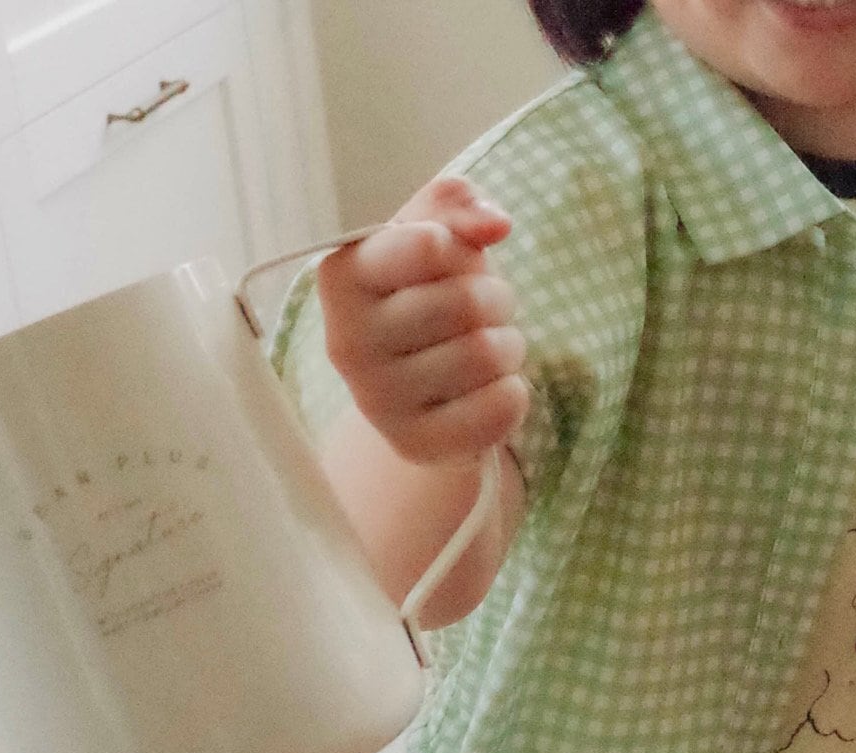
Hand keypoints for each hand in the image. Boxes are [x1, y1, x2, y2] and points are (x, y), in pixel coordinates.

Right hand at [315, 175, 530, 465]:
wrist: (422, 394)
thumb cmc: (428, 299)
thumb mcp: (434, 237)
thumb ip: (456, 206)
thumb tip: (495, 224)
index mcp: (342, 277)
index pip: (429, 244)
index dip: (462, 250)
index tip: (449, 261)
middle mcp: (346, 341)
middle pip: (467, 303)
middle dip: (496, 301)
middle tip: (483, 314)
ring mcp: (377, 402)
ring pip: (487, 354)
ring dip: (509, 347)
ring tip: (486, 352)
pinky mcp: (414, 445)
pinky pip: (500, 407)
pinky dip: (513, 394)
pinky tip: (488, 392)